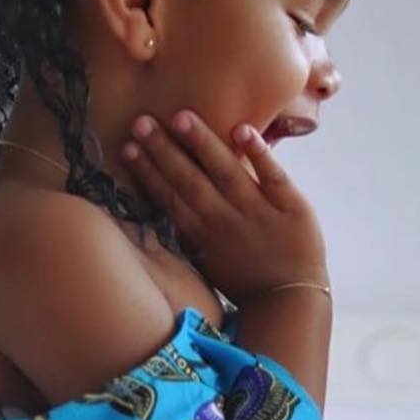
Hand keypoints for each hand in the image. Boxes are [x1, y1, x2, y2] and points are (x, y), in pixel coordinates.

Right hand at [121, 110, 327, 303]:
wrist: (291, 301)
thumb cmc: (246, 281)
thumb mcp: (210, 263)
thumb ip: (189, 234)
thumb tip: (164, 206)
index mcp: (204, 236)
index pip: (171, 198)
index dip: (148, 173)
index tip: (128, 147)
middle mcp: (227, 221)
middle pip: (191, 182)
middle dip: (165, 152)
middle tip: (141, 122)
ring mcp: (260, 212)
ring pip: (226, 173)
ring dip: (203, 145)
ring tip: (181, 118)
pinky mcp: (291, 207)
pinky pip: (273, 176)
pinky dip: (258, 154)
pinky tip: (241, 130)